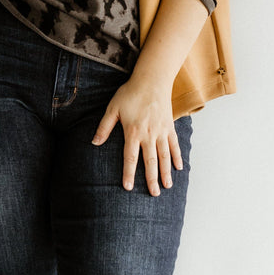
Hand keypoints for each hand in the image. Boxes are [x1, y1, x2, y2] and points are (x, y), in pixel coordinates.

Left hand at [92, 77, 182, 195]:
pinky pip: (174, 145)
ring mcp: (162, 131)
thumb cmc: (130, 93)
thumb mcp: (113, 108)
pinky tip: (179, 168)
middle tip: (153, 195)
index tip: (128, 187)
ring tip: (167, 187)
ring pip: (164, 156)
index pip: (130, 157)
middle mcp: (149, 134)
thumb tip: (94, 143)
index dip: (129, 173)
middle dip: (152, 179)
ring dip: (166, 172)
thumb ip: (104, 127)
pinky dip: (177, 156)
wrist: (152, 80)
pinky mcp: (170, 126)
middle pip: (150, 161)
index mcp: (133, 132)